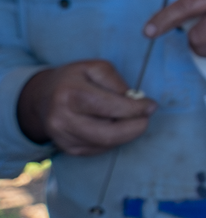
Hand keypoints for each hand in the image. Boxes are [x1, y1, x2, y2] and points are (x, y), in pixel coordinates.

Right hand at [17, 61, 155, 155]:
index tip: (151, 106)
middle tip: (146, 119)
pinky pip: (98, 150)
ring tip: (133, 121)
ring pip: (104, 144)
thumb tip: (136, 100)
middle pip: (107, 134)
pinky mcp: (67, 149)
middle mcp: (62, 119)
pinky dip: (113, 140)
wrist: (42, 97)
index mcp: (70, 94)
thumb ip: (116, 82)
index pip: (108, 106)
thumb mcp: (94, 67)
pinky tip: (116, 128)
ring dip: (126, 135)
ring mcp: (63, 137)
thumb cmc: (73, 79)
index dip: (134, 109)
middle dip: (134, 128)